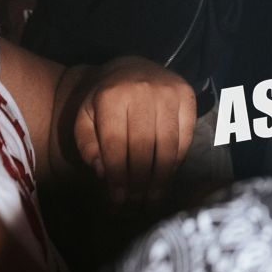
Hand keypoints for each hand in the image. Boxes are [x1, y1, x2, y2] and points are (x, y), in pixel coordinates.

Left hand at [73, 57, 195, 203]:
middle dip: (139, 181)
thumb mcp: (84, 118)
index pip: (116, 144)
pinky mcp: (187, 94)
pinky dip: (177, 160)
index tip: (116, 199)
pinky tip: (166, 175)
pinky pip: (186, 135)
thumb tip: (103, 173)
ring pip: (167, 144)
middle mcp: (143, 89)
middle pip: (144, 147)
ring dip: (160, 177)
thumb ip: (88, 146)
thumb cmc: (104, 101)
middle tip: (135, 203)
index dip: (117, 176)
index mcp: (112, 95)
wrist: (130, 68)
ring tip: (152, 198)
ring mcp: (169, 90)